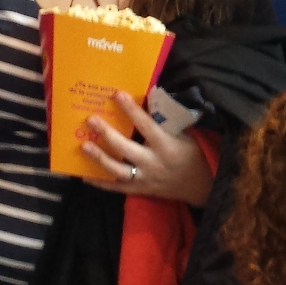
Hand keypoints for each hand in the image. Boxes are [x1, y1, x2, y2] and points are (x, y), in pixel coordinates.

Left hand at [82, 91, 212, 204]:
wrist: (201, 186)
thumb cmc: (194, 155)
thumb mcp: (186, 136)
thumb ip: (167, 121)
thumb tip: (150, 97)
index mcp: (167, 146)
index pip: (146, 125)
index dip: (131, 110)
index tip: (117, 94)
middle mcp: (153, 163)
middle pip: (125, 148)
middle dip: (107, 133)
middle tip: (91, 119)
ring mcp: (145, 179)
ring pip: (117, 170)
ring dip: (99, 158)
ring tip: (84, 145)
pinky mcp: (140, 190)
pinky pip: (117, 188)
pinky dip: (101, 183)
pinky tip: (85, 175)